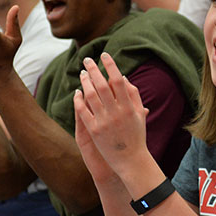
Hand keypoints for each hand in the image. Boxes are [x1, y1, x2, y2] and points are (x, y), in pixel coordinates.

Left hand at [74, 53, 148, 178]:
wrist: (130, 160)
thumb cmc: (137, 136)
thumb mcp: (139, 114)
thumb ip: (133, 95)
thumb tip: (123, 77)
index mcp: (129, 106)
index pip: (118, 80)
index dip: (110, 66)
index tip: (104, 55)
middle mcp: (116, 112)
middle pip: (102, 85)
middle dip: (93, 69)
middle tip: (87, 59)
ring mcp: (104, 121)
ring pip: (90, 95)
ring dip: (85, 82)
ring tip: (82, 73)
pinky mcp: (93, 130)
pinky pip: (83, 111)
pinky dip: (78, 100)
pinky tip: (77, 92)